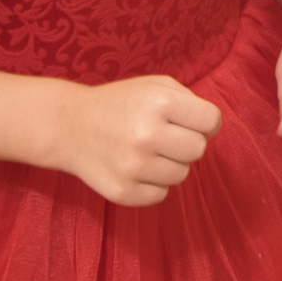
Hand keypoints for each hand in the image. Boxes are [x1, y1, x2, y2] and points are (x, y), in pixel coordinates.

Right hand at [52, 74, 220, 205]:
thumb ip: (189, 100)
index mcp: (159, 102)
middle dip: (186, 142)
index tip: (191, 121)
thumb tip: (212, 127)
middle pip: (199, 150)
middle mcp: (147, 134)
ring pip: (182, 174)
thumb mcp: (154, 85)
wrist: (69, 126)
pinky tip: (134, 167)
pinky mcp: (123, 191)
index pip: (211, 121)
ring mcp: (133, 166)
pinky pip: (161, 194)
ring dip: (169, 164)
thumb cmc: (120, 103)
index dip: (205, 122)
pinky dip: (152, 183)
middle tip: (164, 136)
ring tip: (146, 150)